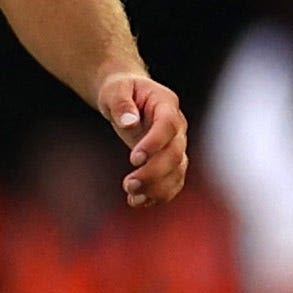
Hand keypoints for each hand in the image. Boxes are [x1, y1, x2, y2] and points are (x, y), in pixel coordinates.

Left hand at [101, 71, 191, 206]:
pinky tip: (137, 201)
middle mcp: (178, 127)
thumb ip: (121, 103)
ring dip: (157, 188)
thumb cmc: (121, 90)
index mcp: (166, 104)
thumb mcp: (115, 90)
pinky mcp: (170, 161)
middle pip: (175, 153)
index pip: (168, 125)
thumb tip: (129, 123)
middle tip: (128, 184)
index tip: (134, 159)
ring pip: (177, 172)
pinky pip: (172, 182)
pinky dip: (158, 195)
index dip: (155, 144)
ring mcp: (176, 145)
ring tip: (131, 197)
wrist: (130, 97)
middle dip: (153, 172)